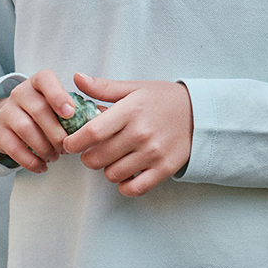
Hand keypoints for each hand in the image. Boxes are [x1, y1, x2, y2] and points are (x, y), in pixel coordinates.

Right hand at [0, 69, 77, 173]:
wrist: (8, 120)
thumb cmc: (43, 111)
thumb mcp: (57, 103)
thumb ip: (79, 107)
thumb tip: (102, 114)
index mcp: (39, 81)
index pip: (45, 79)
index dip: (58, 95)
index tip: (71, 114)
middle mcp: (20, 92)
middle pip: (39, 110)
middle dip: (57, 133)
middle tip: (67, 147)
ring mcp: (7, 111)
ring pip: (26, 129)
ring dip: (45, 148)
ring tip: (55, 157)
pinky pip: (14, 148)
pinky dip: (30, 161)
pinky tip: (42, 166)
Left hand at [62, 73, 192, 196]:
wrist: (199, 113)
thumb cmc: (161, 98)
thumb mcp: (134, 88)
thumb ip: (103, 87)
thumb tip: (76, 78)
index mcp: (130, 110)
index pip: (92, 132)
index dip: (73, 142)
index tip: (68, 144)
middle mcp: (141, 133)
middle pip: (97, 158)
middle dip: (87, 157)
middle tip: (91, 150)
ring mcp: (153, 153)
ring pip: (112, 174)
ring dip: (106, 169)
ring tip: (112, 158)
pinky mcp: (164, 169)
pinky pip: (134, 189)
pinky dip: (124, 185)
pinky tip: (124, 173)